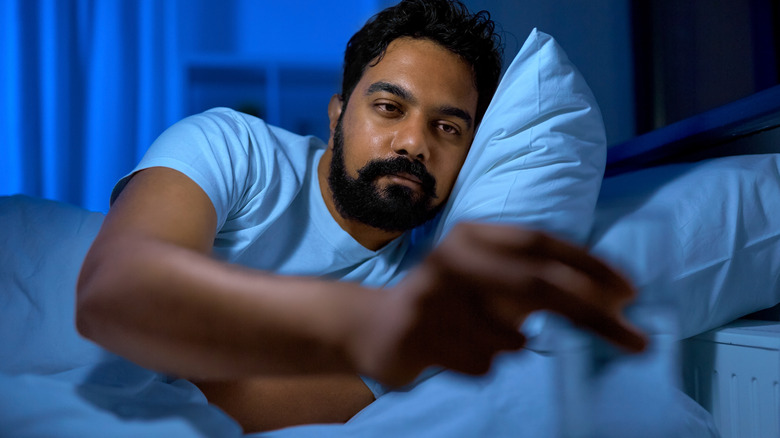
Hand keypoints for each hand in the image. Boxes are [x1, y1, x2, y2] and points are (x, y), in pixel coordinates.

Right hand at [349, 222, 646, 386]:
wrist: (374, 328)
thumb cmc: (446, 303)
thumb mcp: (488, 279)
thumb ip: (536, 282)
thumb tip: (613, 299)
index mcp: (473, 237)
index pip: (541, 243)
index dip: (590, 266)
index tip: (630, 293)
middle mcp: (453, 258)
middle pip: (539, 285)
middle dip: (594, 314)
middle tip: (637, 340)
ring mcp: (434, 296)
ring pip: (511, 338)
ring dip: (511, 346)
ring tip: (479, 338)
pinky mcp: (419, 334)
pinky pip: (483, 364)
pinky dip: (483, 364)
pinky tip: (456, 352)